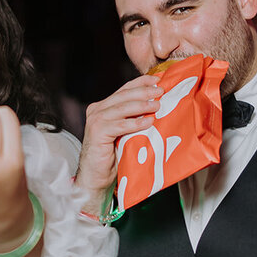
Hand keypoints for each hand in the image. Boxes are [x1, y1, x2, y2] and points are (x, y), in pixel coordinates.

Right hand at [75, 76, 163, 211]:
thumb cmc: (113, 157)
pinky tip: (148, 122)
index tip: (157, 79)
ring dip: (142, 105)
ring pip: (122, 107)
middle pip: (123, 95)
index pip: (124, 90)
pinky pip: (120, 125)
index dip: (141, 82)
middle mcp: (96, 110)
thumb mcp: (124, 133)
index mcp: (103, 107)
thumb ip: (132, 119)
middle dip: (144, 91)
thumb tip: (157, 106)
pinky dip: (135, 123)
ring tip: (157, 105)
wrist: (96, 178)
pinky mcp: (97, 133)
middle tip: (160, 91)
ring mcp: (95, 120)